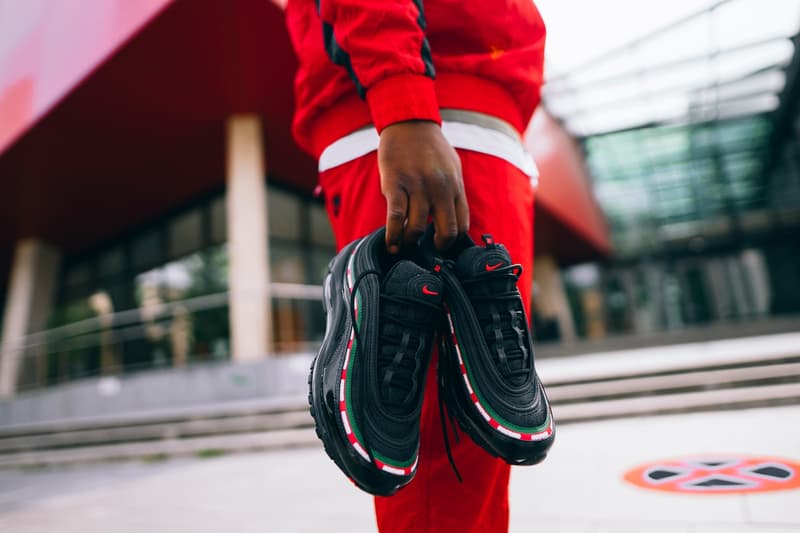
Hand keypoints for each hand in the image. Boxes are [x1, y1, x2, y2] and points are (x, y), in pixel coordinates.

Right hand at [378, 120, 468, 252]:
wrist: (410, 122)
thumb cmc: (431, 148)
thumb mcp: (452, 168)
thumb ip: (454, 192)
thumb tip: (454, 218)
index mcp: (456, 186)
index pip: (462, 225)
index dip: (453, 240)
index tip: (442, 244)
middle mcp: (440, 189)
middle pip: (446, 231)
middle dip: (437, 247)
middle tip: (428, 250)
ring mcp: (418, 187)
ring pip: (418, 228)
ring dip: (410, 242)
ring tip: (404, 245)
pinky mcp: (396, 184)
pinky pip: (396, 217)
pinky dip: (393, 236)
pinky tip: (391, 244)